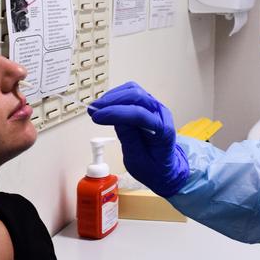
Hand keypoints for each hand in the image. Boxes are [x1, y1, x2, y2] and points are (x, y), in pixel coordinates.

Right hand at [89, 82, 188, 196]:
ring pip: (134, 91)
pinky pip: (132, 93)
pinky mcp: (147, 106)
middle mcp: (162, 114)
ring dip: (113, 96)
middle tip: (93, 110)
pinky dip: (117, 96)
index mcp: (164, 131)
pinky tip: (105, 105)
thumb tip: (117, 120)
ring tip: (96, 108)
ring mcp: (155, 108)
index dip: (116, 113)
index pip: (140, 114)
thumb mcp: (139, 162)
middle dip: (113, 101)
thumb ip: (130, 140)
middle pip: (138, 97)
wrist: (165, 167)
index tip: (97, 117)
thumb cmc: (154, 167)